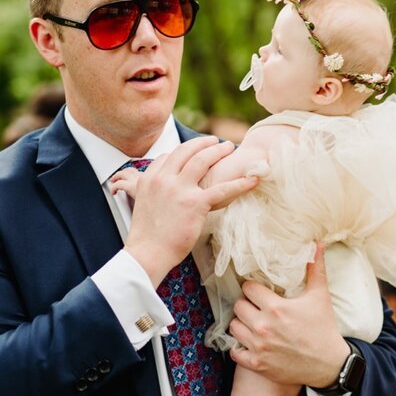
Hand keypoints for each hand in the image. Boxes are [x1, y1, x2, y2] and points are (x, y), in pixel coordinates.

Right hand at [114, 137, 258, 284]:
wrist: (148, 253)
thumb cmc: (147, 235)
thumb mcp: (142, 204)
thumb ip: (153, 192)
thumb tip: (163, 191)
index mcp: (149, 179)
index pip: (168, 156)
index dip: (185, 151)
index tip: (196, 150)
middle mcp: (163, 180)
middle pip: (186, 151)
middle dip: (204, 143)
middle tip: (217, 142)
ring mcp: (179, 190)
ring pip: (202, 160)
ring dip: (219, 151)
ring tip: (230, 148)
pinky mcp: (195, 204)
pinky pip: (222, 189)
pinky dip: (240, 183)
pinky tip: (253, 180)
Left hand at [228, 245, 349, 387]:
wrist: (329, 364)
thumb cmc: (324, 329)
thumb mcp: (320, 297)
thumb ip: (316, 269)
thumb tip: (317, 244)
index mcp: (277, 308)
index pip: (249, 289)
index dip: (254, 288)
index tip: (260, 292)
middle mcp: (264, 326)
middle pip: (238, 307)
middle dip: (247, 305)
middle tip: (257, 308)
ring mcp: (258, 346)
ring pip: (234, 327)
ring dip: (242, 325)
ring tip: (253, 324)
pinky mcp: (256, 363)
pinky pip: (234, 352)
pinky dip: (239, 348)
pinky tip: (250, 343)